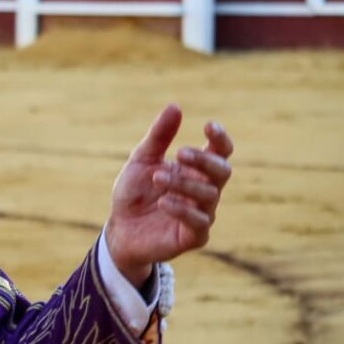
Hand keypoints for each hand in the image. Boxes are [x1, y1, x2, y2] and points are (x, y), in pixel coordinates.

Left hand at [106, 105, 233, 285]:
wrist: (120, 228)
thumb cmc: (134, 192)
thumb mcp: (142, 160)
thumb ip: (159, 136)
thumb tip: (175, 106)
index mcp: (195, 170)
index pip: (220, 152)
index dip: (220, 139)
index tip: (209, 125)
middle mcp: (204, 190)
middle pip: (222, 171)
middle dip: (204, 161)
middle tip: (180, 153)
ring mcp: (202, 213)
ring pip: (209, 195)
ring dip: (183, 184)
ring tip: (157, 178)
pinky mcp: (194, 236)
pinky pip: (199, 222)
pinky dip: (182, 209)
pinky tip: (163, 202)